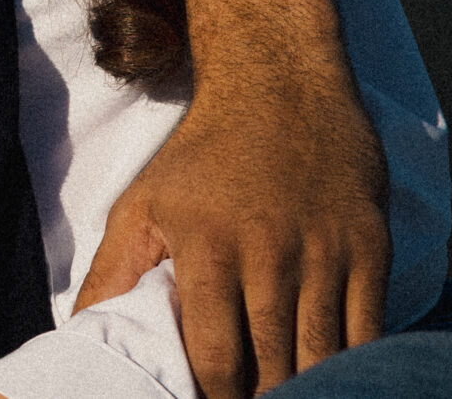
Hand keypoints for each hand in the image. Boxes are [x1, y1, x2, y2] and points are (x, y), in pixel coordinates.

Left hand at [76, 0, 388, 396]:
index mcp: (208, 247)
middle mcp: (270, 252)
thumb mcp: (142, 204)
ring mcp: (326, 251)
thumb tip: (81, 332)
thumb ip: (112, 273)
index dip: (213, 396)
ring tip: (288, 394)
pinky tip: (334, 376)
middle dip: (262, 397)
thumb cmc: (202, 155)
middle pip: (274, 365)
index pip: (214, 356)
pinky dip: (353, 362)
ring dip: (307, 385)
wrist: (280, 83)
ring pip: (324, 354)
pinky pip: (369, 329)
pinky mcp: (371, 246)